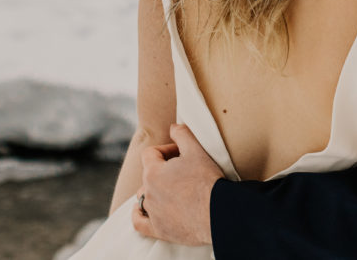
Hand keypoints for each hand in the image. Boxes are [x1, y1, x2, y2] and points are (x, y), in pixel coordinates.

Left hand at [132, 123, 224, 245]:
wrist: (218, 213)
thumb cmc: (207, 181)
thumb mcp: (196, 150)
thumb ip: (182, 134)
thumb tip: (173, 126)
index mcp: (153, 172)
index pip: (151, 154)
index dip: (166, 150)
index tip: (182, 154)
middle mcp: (148, 193)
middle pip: (148, 175)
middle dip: (163, 170)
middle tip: (184, 171)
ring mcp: (152, 213)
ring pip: (144, 197)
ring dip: (154, 191)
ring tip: (173, 190)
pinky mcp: (159, 230)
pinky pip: (139, 222)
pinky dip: (138, 215)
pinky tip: (142, 210)